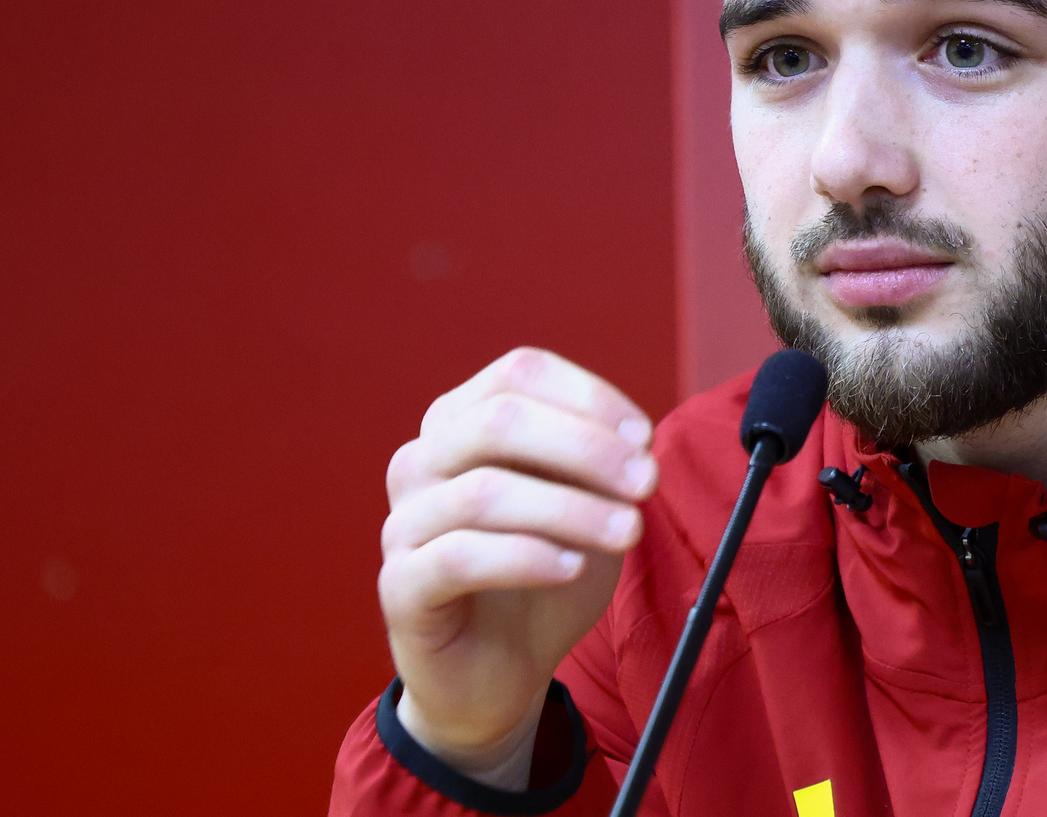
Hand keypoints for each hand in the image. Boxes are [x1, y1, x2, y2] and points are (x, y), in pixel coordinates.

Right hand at [378, 348, 655, 783]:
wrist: (497, 672)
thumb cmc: (542, 574)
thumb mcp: (583, 506)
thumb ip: (599, 465)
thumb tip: (636, 441)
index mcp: (461, 421)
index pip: (519, 374)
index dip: (587, 396)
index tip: (645, 436)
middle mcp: (422, 459)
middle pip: (499, 420)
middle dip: (586, 447)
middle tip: (647, 482)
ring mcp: (404, 521)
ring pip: (484, 489)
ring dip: (571, 508)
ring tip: (628, 533)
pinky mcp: (400, 586)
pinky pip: (460, 557)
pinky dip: (527, 557)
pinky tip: (571, 568)